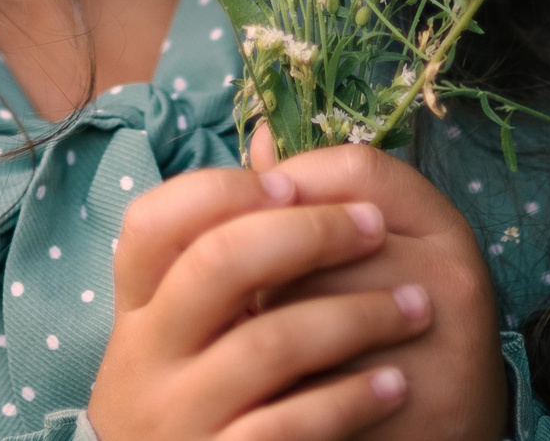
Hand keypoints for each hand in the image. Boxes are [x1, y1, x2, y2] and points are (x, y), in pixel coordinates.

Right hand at [88, 163, 432, 440]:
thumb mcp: (198, 323)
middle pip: (217, 265)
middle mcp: (142, 360)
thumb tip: (270, 136)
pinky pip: (289, 424)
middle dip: (309, 235)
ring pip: (267, 343)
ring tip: (413, 310)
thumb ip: (229, 242)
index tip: (292, 183)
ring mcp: (175, 418)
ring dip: (356, 317)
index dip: (222, 191)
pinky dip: (350, 399)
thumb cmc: (208, 395)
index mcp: (136, 311)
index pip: (152, 222)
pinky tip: (393, 385)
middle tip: (373, 228)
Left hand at [247, 128, 511, 440]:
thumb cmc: (398, 323)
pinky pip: (315, 386)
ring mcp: (442, 351)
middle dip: (267, 264)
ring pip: (308, 313)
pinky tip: (279, 384)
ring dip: (262, 324)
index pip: (357, 168)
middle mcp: (453, 281)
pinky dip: (282, 386)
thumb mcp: (382, 250)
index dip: (293, 178)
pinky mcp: (416, 413)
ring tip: (257, 334)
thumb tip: (261, 137)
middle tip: (250, 287)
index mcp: (443, 227)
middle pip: (321, 242)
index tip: (260, 206)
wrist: (455, 427)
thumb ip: (323, 195)